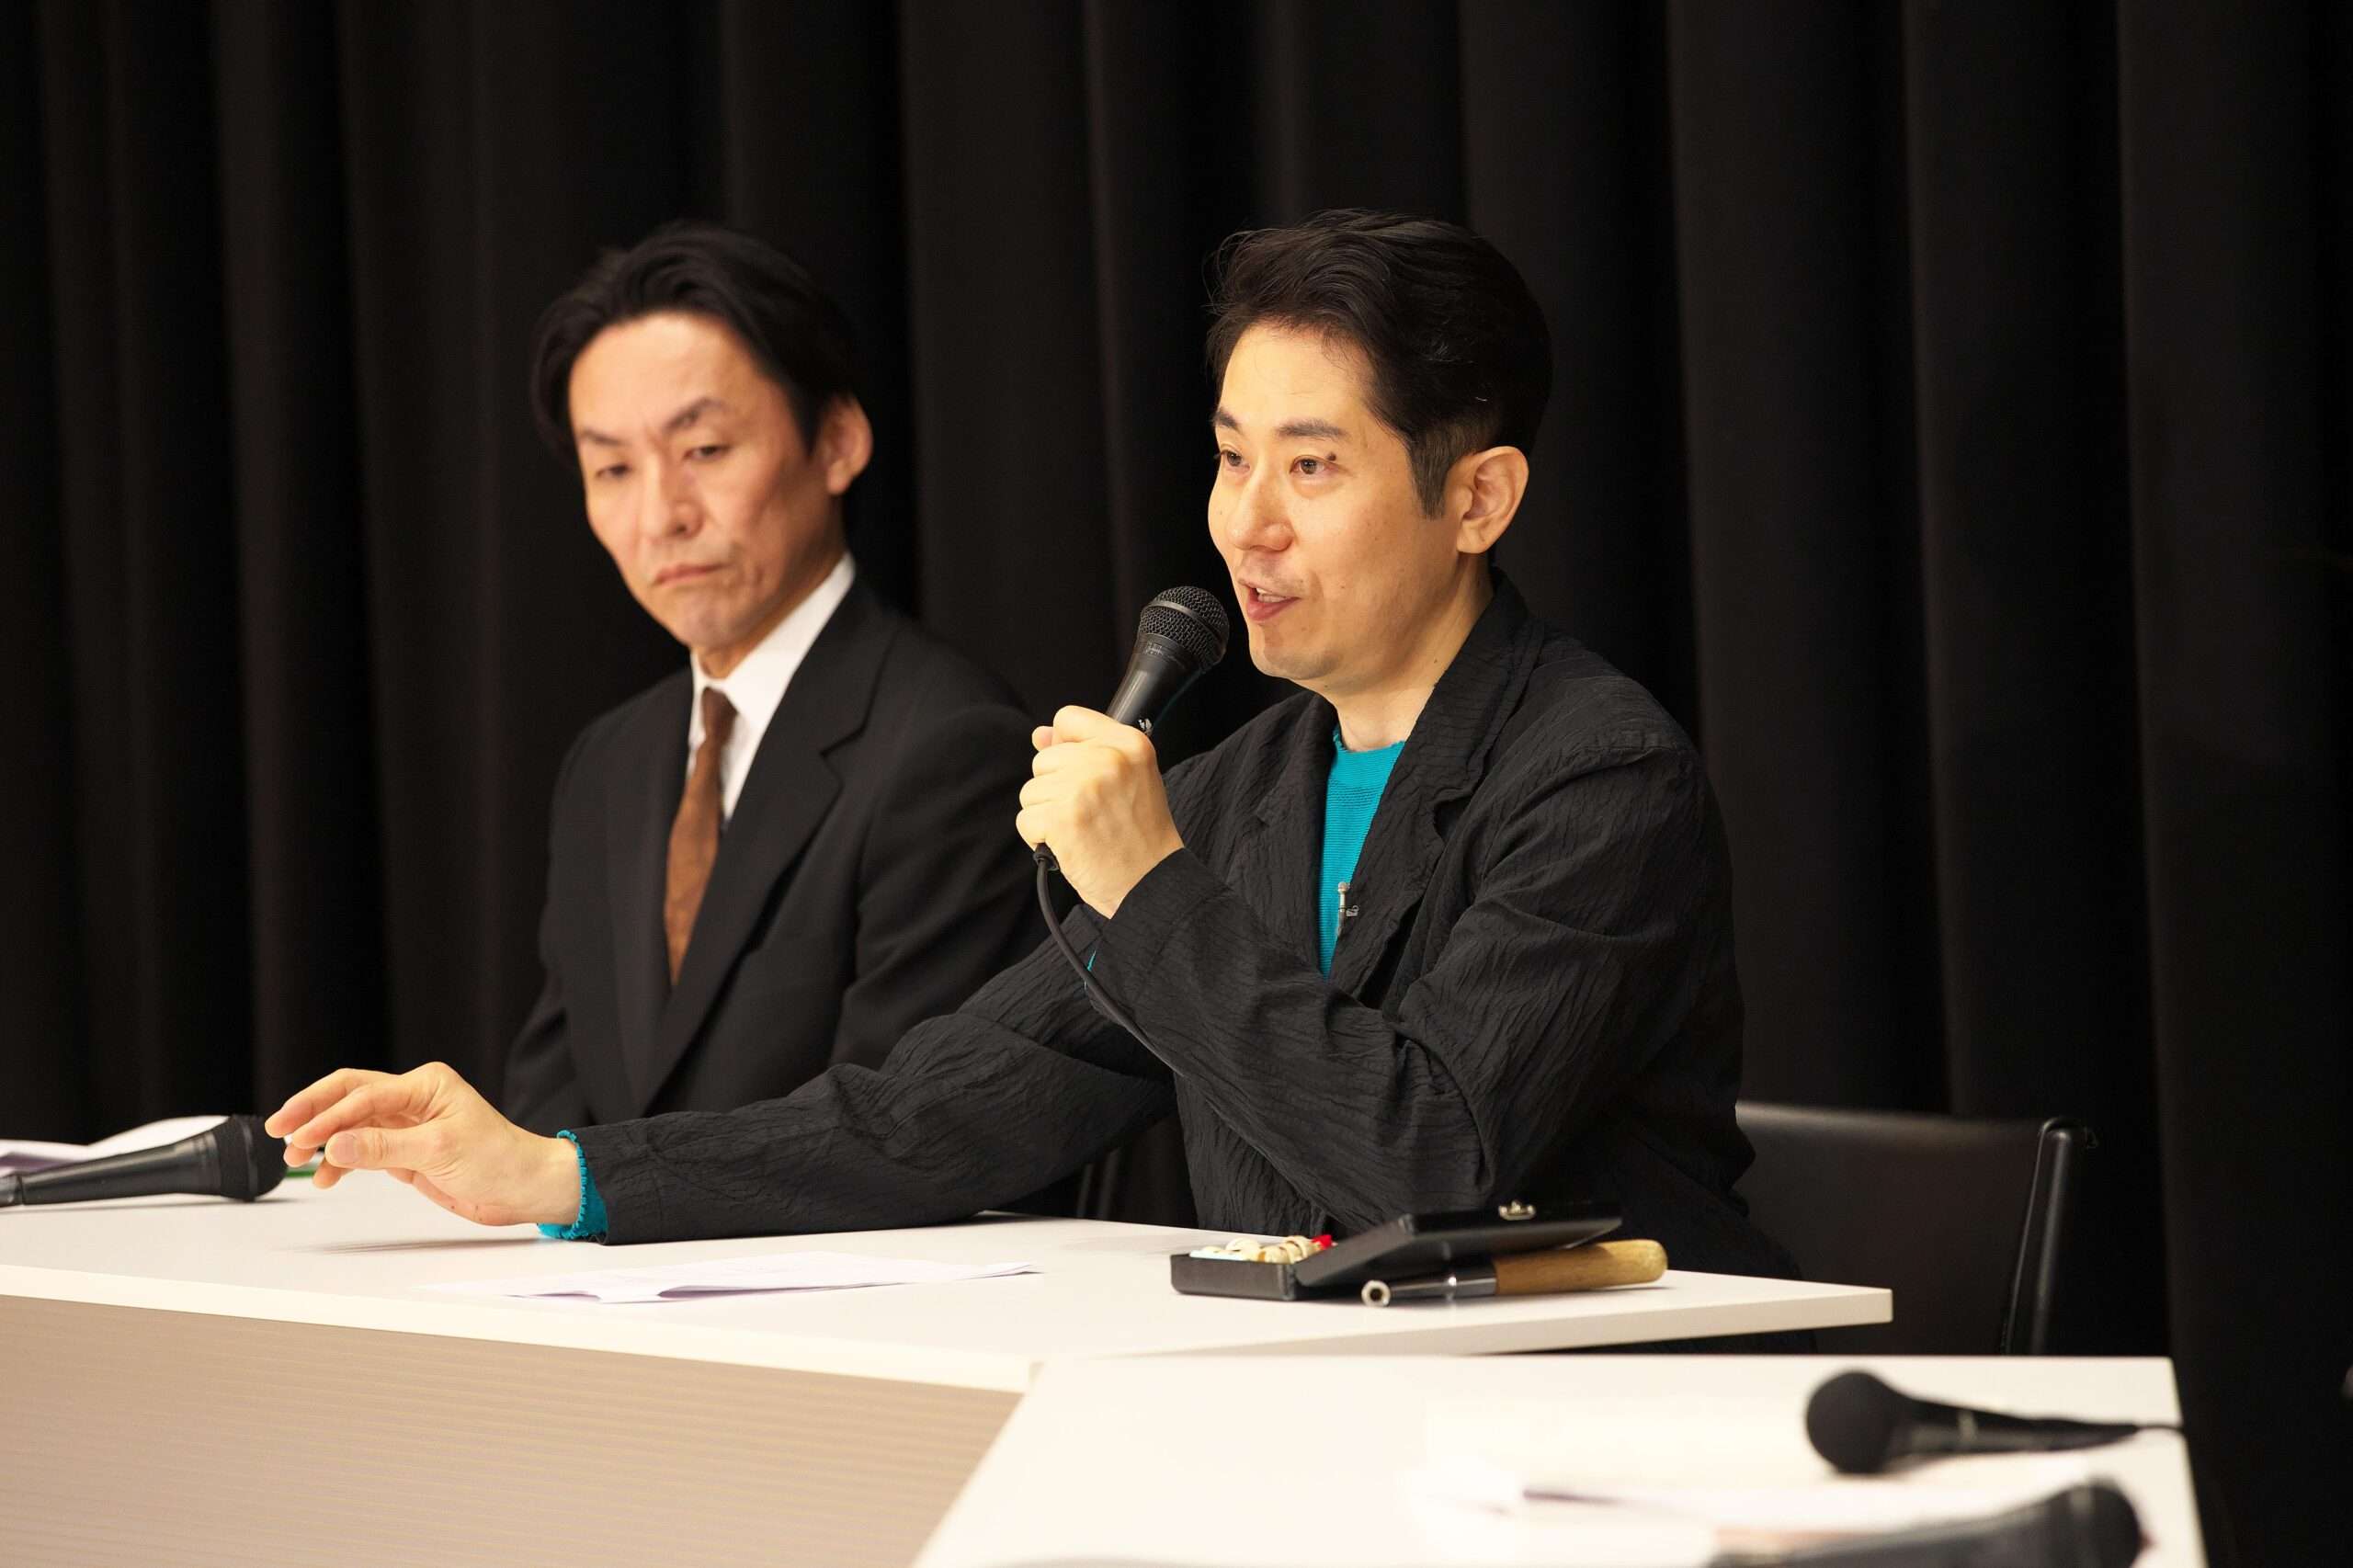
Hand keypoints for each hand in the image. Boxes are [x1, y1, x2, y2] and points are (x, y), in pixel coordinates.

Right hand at [264, 1063, 582, 1228]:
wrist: (524, 1188)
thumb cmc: (499, 1159)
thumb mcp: (438, 1151)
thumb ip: (384, 1148)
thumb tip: (335, 1145)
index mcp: (425, 1084)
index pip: (363, 1094)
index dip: (327, 1116)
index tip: (300, 1136)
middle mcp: (414, 1098)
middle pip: (349, 1097)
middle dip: (313, 1113)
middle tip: (280, 1131)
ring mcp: (408, 1124)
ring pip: (352, 1125)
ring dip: (324, 1140)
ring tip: (295, 1158)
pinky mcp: (406, 1150)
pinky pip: (363, 1149)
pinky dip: (342, 1160)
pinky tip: (325, 1175)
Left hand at [1017, 705, 1183, 917]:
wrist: (1152, 883)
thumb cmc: (1140, 837)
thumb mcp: (1128, 780)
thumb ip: (1084, 749)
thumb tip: (1040, 735)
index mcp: (1129, 743)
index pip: (1068, 718)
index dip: (1064, 747)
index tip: (1080, 775)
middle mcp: (1108, 759)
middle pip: (1044, 760)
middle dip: (1056, 790)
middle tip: (1091, 814)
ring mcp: (1083, 787)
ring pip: (1031, 791)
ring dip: (1048, 817)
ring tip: (1082, 831)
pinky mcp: (1062, 817)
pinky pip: (1026, 819)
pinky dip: (1040, 839)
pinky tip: (1070, 845)